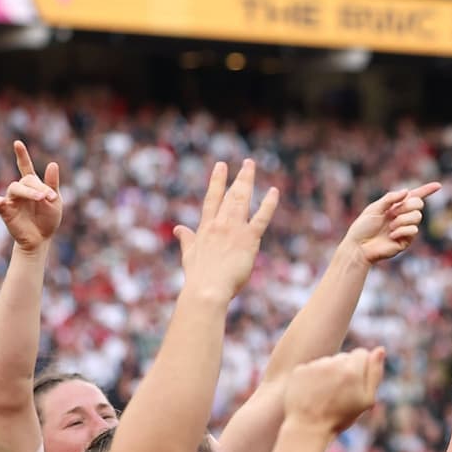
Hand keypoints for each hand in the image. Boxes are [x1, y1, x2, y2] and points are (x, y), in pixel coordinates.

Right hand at [0, 140, 62, 252]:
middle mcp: (20, 189)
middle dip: (39, 187)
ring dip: (28, 192)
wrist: (41, 239)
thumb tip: (53, 163)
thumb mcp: (55, 201)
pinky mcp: (5, 211)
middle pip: (26, 180)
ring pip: (15, 188)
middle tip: (49, 198)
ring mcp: (12, 199)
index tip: (17, 143)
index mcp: (32, 185)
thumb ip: (52, 183)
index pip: (25, 167)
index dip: (21, 155)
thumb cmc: (48, 219)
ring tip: (40, 198)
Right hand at [172, 159, 278, 303]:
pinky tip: (274, 192)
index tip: (221, 166)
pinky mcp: (248, 239)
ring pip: (242, 199)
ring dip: (248, 181)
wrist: (207, 289)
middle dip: (239, 177)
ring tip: (252, 166)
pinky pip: (261, 217)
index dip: (217, 181)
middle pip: (230, 194)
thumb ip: (186, 239)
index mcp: (206, 227)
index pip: (212, 198)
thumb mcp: (189, 254)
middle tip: (248, 163)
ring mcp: (234, 229)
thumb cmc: (198, 276)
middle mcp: (219, 223)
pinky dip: (268, 204)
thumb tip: (178, 229)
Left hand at [283, 348, 384, 433]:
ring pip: (328, 362)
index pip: (362, 353)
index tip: (356, 384)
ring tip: (325, 395)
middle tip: (340, 393)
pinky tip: (313, 393)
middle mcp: (332, 363)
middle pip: (344, 357)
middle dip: (345, 370)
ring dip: (329, 373)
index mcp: (352, 370)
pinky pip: (312, 367)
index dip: (362, 368)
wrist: (307, 428)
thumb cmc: (340, 417)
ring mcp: (314, 365)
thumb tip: (380, 349)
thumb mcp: (366, 400)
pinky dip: (313, 377)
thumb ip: (374, 373)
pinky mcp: (300, 370)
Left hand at [342, 183, 441, 263]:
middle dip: (407, 206)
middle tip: (393, 213)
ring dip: (402, 220)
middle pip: (418, 204)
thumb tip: (407, 192)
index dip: (426, 190)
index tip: (438, 185)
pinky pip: (413, 230)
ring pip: (417, 217)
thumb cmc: (363, 227)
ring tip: (390, 227)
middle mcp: (403, 216)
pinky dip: (402, 231)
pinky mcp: (406, 240)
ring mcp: (405, 228)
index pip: (414, 196)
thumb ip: (390, 199)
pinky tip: (391, 236)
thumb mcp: (374, 208)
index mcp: (395, 206)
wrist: (359, 246)